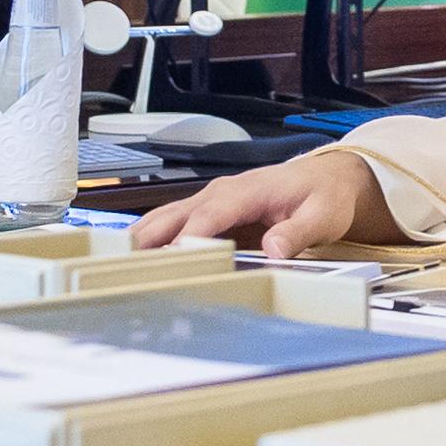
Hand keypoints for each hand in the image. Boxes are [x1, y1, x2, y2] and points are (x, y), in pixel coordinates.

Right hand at [133, 147, 389, 254]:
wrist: (329, 179)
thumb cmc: (325, 195)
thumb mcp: (323, 216)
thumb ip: (298, 232)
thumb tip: (274, 249)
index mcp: (249, 191)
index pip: (211, 214)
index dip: (189, 236)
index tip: (172, 258)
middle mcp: (223, 192)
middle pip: (177, 214)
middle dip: (151, 238)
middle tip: (125, 266)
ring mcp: (212, 200)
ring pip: (167, 217)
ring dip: (143, 239)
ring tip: (115, 265)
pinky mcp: (209, 212)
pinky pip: (173, 223)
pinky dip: (152, 238)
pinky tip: (133, 258)